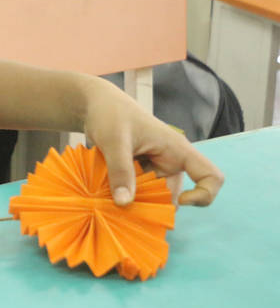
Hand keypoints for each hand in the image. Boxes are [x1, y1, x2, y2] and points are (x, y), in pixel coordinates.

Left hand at [82, 82, 223, 206]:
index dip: (203, 195)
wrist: (95, 103)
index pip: (211, 176)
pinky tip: (106, 191)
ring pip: (151, 196)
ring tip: (110, 195)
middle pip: (172, 195)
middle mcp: (169, 161)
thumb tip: (124, 203)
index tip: (180, 200)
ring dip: (134, 200)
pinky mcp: (137, 172)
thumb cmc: (111, 113)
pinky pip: (136, 191)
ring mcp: (153, 168)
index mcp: (177, 150)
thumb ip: (120, 170)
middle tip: (123, 203)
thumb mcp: (115, 141)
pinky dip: (124, 194)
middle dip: (152, 204)